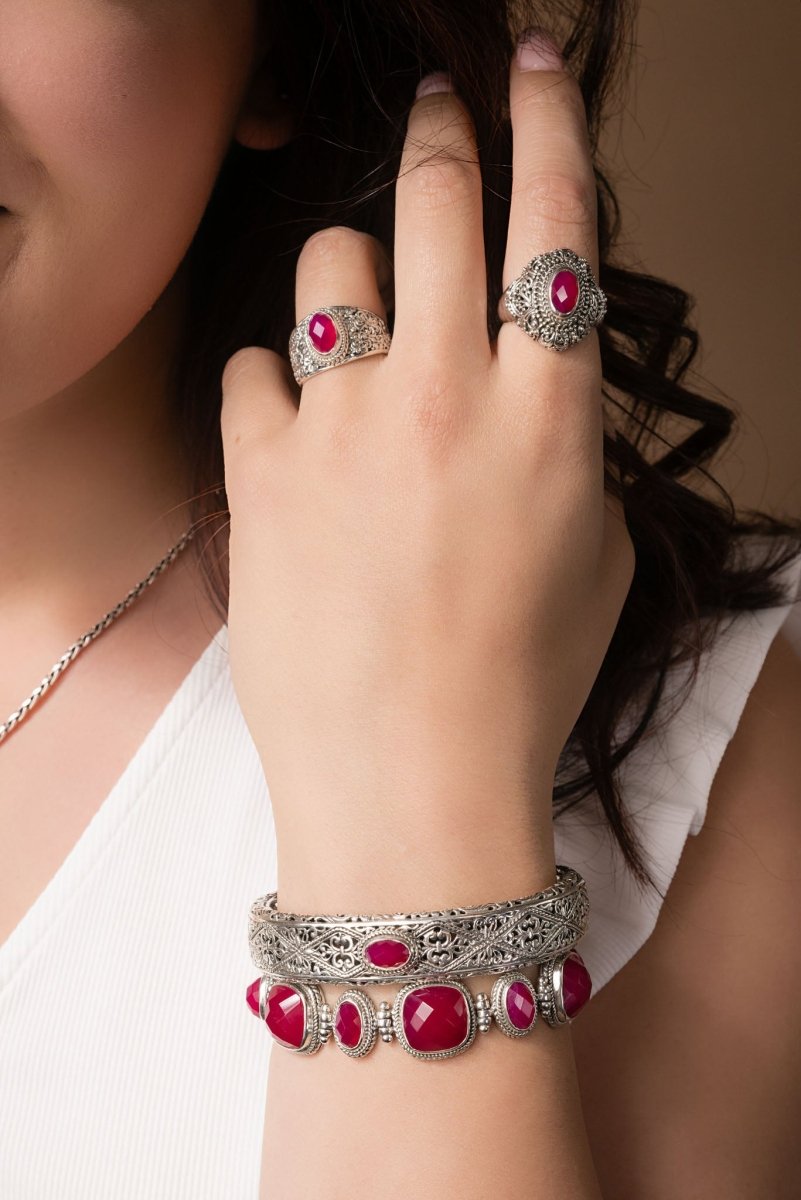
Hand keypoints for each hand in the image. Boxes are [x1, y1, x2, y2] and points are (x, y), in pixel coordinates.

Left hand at [219, 37, 633, 859]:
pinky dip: (276, 378)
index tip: (530, 69)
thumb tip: (539, 410)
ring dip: (351, 269)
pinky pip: (253, 368)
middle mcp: (447, 396)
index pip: (554, 226)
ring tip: (361, 318)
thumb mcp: (597, 564)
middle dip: (438, 137)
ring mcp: (345, 426)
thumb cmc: (519, 686)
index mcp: (550, 416)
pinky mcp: (262, 471)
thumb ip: (571, 460)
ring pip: (332, 267)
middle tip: (437, 118)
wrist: (409, 782)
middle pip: (436, 205)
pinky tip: (295, 422)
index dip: (547, 124)